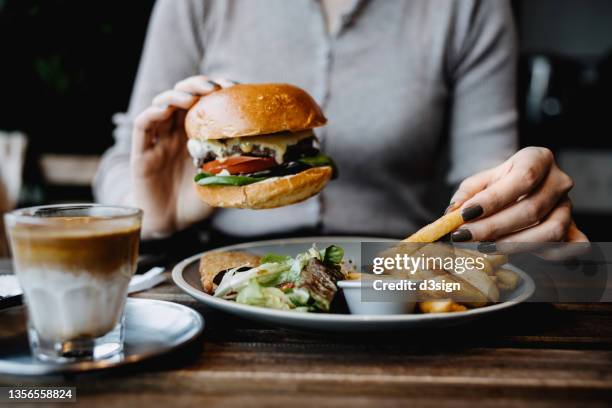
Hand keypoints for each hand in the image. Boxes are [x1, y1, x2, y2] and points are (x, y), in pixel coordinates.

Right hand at [130, 75, 236, 236]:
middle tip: (213, 87)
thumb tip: (268, 161)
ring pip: (162, 105)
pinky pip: (143, 125)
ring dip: (176, 95)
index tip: (232, 86)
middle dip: (197, 85)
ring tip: (191, 96)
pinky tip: (164, 110)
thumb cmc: (196, 203)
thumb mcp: (221, 181)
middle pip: (183, 96)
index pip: (204, 102)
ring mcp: (158, 140)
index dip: (216, 90)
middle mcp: (177, 132)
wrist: (170, 225)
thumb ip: (235, 168)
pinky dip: (152, 113)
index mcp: (196, 135)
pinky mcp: (141, 152)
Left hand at [448, 147, 588, 251]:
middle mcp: (559, 181)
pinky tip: (517, 254)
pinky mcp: (575, 229)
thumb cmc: (498, 185)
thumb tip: (452, 213)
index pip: (522, 179)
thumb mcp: (479, 182)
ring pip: (551, 231)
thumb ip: (466, 195)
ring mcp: (569, 207)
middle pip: (532, 209)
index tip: (465, 214)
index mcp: (538, 159)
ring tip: (484, 247)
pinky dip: (547, 254)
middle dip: (493, 227)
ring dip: (514, 244)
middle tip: (464, 236)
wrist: (521, 190)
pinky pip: (571, 247)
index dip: (493, 200)